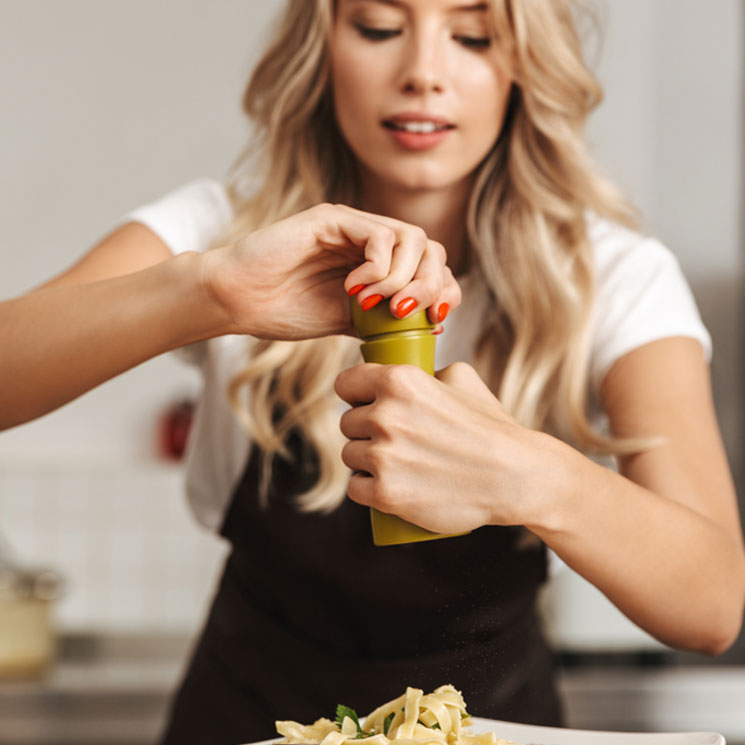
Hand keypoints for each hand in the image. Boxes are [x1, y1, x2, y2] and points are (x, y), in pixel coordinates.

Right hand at [201, 203, 460, 339]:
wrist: (237, 300)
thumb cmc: (284, 310)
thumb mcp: (348, 323)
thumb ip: (385, 320)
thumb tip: (434, 324)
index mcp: (378, 263)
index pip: (432, 266)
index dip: (444, 290)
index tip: (437, 319)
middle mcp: (370, 240)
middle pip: (431, 249)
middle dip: (430, 286)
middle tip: (405, 314)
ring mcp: (352, 227)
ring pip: (413, 238)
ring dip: (404, 278)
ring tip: (376, 305)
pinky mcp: (333, 219)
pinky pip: (379, 236)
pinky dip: (378, 268)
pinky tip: (354, 290)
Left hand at [334, 361, 560, 533]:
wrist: (516, 477)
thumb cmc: (492, 428)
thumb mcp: (463, 379)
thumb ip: (428, 370)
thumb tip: (410, 371)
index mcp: (399, 381)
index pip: (346, 383)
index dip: (354, 394)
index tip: (362, 403)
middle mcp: (385, 415)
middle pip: (347, 423)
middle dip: (364, 430)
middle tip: (392, 440)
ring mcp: (383, 456)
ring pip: (350, 455)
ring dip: (365, 461)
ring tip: (394, 464)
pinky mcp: (386, 493)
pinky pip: (355, 488)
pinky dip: (367, 489)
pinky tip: (385, 485)